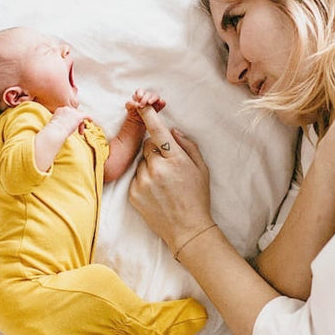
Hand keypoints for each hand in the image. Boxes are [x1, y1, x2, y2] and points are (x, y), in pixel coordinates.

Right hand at [47, 106, 91, 136]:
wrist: (55, 131)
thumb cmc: (53, 131)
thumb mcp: (54, 123)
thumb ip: (59, 121)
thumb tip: (64, 124)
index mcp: (60, 110)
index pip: (68, 113)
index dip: (71, 119)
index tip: (70, 125)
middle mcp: (66, 109)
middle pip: (75, 114)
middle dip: (76, 122)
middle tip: (76, 130)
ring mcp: (72, 112)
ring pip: (79, 117)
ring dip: (80, 125)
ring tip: (80, 133)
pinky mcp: (78, 116)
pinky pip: (86, 115)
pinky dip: (89, 117)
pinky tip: (91, 121)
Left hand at [125, 89, 165, 125]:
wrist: (137, 123)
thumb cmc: (133, 114)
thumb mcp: (129, 109)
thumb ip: (130, 104)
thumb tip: (136, 104)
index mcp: (139, 96)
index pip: (140, 91)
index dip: (140, 93)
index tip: (138, 98)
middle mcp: (147, 98)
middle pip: (148, 94)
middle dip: (145, 98)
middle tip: (141, 105)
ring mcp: (153, 102)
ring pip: (156, 96)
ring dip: (153, 99)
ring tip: (149, 103)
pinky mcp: (158, 107)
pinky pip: (162, 103)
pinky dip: (162, 102)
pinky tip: (160, 103)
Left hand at [128, 107, 213, 253]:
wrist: (187, 229)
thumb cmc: (197, 197)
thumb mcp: (202, 169)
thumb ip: (188, 145)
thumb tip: (173, 130)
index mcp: (176, 160)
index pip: (158, 131)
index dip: (149, 116)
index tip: (142, 104)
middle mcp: (157, 168)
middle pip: (148, 145)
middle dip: (156, 150)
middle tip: (168, 165)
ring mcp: (143, 182)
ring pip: (141, 162)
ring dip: (150, 166)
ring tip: (163, 183)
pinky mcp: (133, 193)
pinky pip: (136, 177)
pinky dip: (144, 180)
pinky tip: (156, 192)